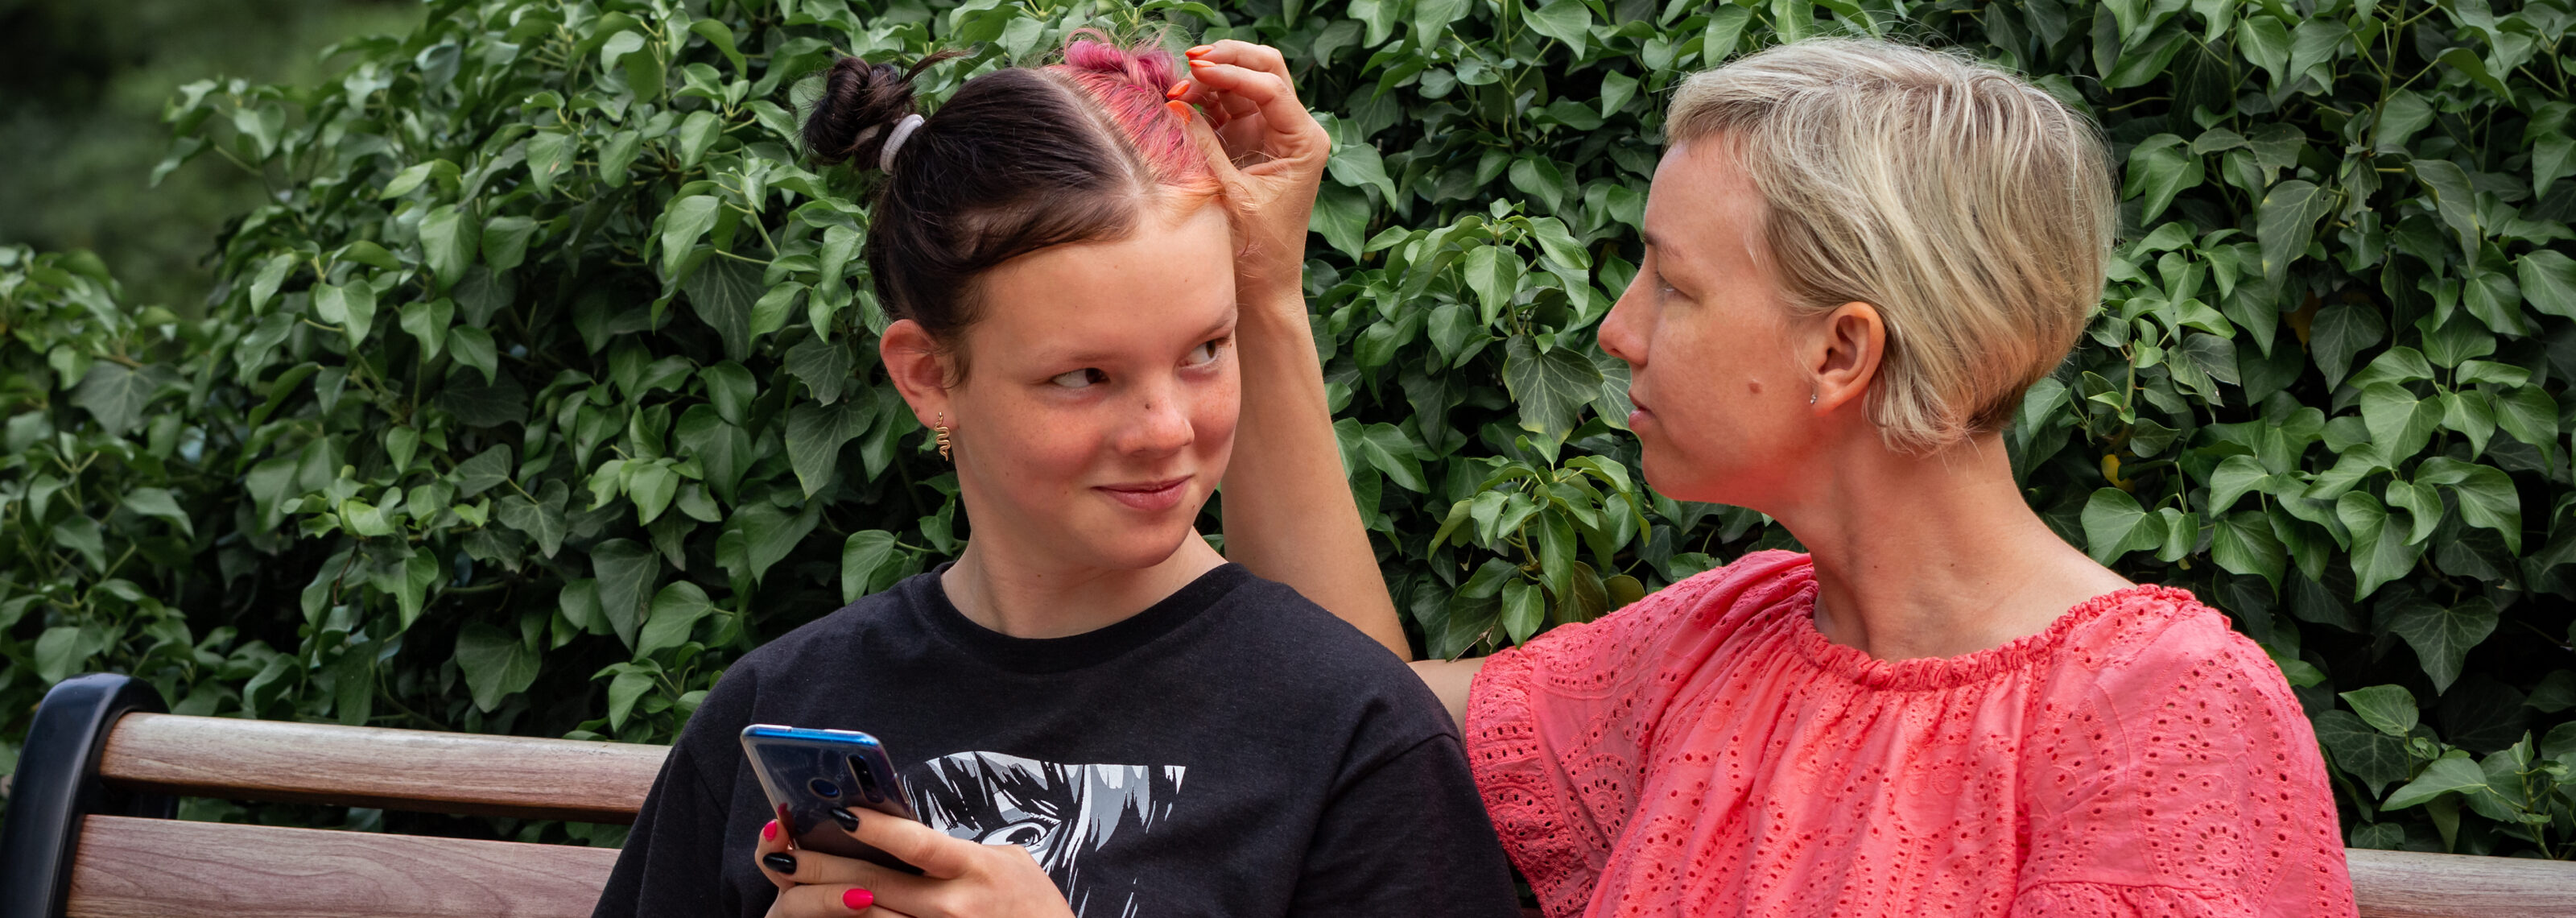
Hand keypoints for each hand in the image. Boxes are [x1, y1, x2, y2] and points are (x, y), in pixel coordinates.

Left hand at [755, 809, 1074, 917]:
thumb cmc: (1032, 905)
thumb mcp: (1007, 864)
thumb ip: (959, 852)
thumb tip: (908, 839)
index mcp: (973, 869)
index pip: (917, 843)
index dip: (876, 827)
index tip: (837, 810)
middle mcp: (952, 906)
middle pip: (875, 883)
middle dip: (823, 866)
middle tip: (783, 852)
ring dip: (824, 901)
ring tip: (788, 886)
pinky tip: (827, 913)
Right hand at [1167, 40, 1331, 305]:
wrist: (1262, 287)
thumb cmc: (1257, 250)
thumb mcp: (1230, 195)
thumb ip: (1204, 147)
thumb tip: (1176, 105)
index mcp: (1304, 141)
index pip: (1270, 87)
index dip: (1232, 73)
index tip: (1196, 71)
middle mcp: (1292, 130)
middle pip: (1264, 69)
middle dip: (1228, 59)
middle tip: (1190, 64)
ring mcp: (1269, 134)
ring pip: (1242, 83)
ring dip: (1210, 79)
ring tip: (1176, 92)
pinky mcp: (1247, 143)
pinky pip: (1226, 107)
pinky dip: (1204, 99)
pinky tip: (1180, 103)